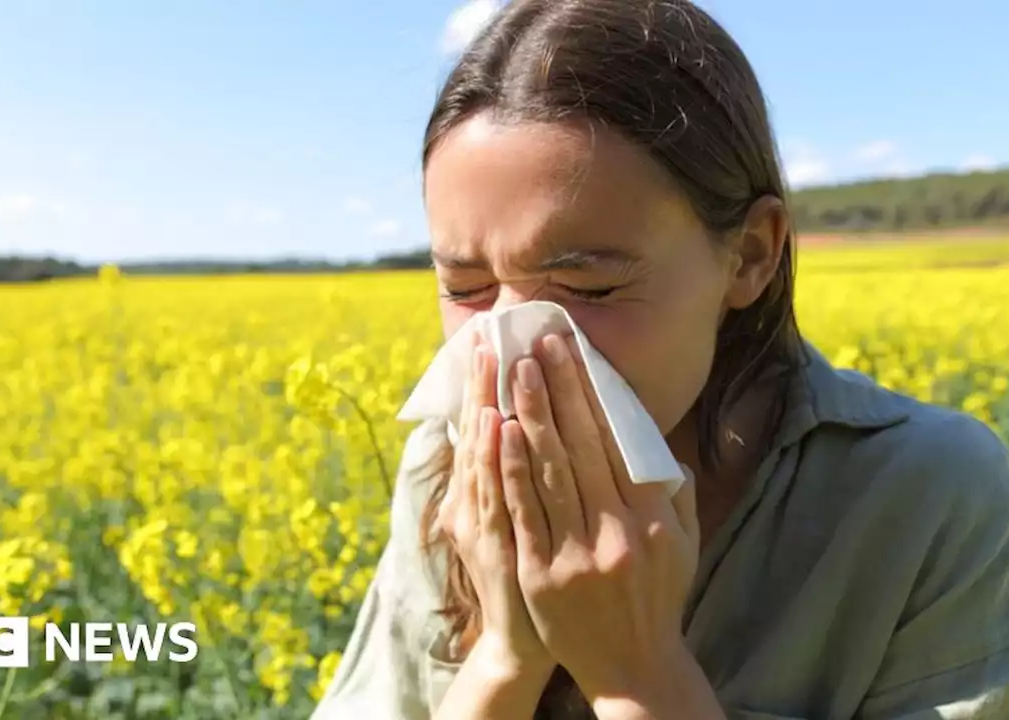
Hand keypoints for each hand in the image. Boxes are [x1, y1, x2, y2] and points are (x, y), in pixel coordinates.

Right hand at [436, 331, 554, 676]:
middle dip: (484, 378)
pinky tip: (498, 427)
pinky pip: (499, 498)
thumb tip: (531, 429)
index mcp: (484, 489)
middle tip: (488, 329)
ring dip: (486, 405)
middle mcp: (475, 501)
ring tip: (491, 359)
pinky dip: (496, 462)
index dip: (486, 379)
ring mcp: (483, 524)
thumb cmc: (532, 575)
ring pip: (483, 455)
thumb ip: (523, 477)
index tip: (491, 334)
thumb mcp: (519, 521)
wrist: (522, 642)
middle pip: (480, 429)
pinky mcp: (498, 549)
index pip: (486, 421)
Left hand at [499, 333, 704, 713]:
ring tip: (516, 372)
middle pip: (581, 447)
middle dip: (558, 390)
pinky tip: (500, 433)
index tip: (575, 354)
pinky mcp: (542, 575)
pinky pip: (523, 512)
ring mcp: (577, 554)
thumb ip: (676, 493)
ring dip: (531, 416)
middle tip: (539, 345)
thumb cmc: (657, 597)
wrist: (633, 668)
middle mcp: (618, 532)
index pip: (617, 442)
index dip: (593, 394)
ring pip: (549, 472)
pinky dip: (510, 470)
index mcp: (652, 518)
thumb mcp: (684, 544)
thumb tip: (657, 443)